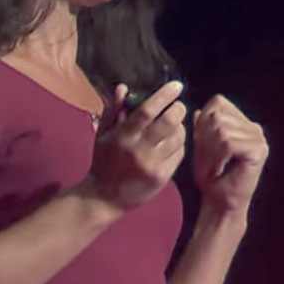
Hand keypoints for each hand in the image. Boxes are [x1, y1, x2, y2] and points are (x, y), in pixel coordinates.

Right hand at [83, 80, 187, 210]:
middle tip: (179, 106)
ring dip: (180, 127)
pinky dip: (179, 144)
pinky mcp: (162, 178)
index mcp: (123, 136)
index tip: (176, 86)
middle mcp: (139, 150)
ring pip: (178, 139)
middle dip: (179, 110)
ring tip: (175, 125)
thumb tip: (123, 87)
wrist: (104, 197)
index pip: (147, 111)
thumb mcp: (103, 134)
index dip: (164, 96)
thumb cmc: (103, 161)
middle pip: (169, 123)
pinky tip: (172, 143)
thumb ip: (113, 110)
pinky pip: (179, 155)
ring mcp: (152, 165)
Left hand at [191, 95, 267, 215]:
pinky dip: (216, 158)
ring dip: (209, 152)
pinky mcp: (258, 150)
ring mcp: (258, 138)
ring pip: (221, 130)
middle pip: (217, 116)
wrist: (220, 204)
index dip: (202, 122)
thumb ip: (202, 128)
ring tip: (212, 168)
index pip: (218, 103)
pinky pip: (227, 143)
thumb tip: (196, 111)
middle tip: (206, 162)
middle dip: (204, 140)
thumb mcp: (201, 147)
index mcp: (243, 123)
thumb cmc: (212, 178)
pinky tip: (219, 171)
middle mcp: (254, 128)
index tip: (202, 146)